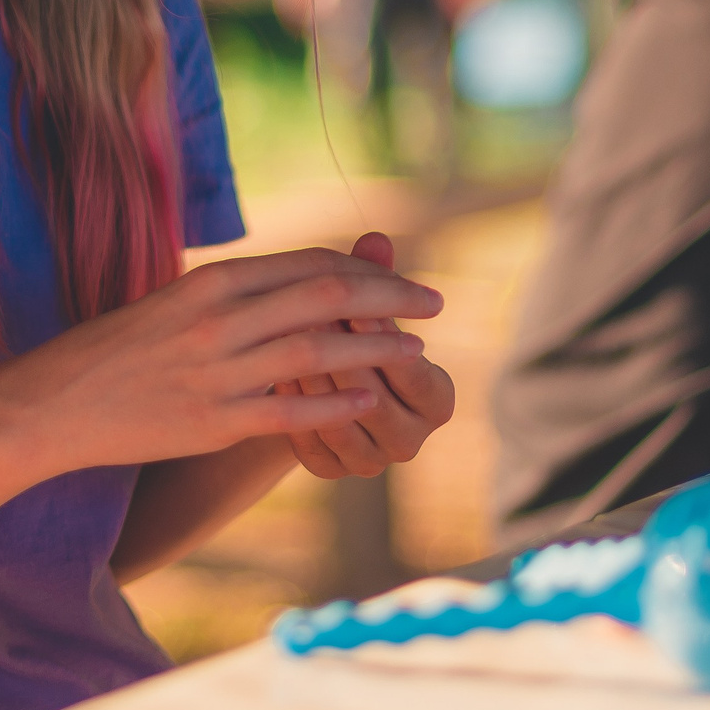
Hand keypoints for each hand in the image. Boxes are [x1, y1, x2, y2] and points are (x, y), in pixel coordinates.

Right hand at [0, 246, 441, 476]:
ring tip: (417, 348)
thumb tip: (289, 282)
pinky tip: (370, 397)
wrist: (52, 405)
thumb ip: (232, 294)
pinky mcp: (216, 422)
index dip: (364, 270)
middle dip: (391, 296)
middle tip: (434, 301)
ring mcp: (221, 372)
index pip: (308, 264)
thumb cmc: (112, 352)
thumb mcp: (173, 303)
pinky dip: (338, 402)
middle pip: (329, 296)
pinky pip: (292, 410)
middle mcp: (222, 319)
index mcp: (212, 282)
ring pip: (320, 351)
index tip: (400, 276)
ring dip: (377, 347)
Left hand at [280, 232, 457, 479]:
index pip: (413, 369)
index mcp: (438, 399)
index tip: (349, 304)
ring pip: (340, 422)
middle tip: (306, 316)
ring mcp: (370, 460)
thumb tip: (374, 239)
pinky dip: (294, 405)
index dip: (382, 334)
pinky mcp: (330, 470)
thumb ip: (371, 277)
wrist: (321, 394)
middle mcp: (411, 438)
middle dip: (342, 354)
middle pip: (376, 398)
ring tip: (283, 341)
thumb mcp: (363, 308)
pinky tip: (270, 371)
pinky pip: (310, 440)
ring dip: (313, 378)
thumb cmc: (353, 335)